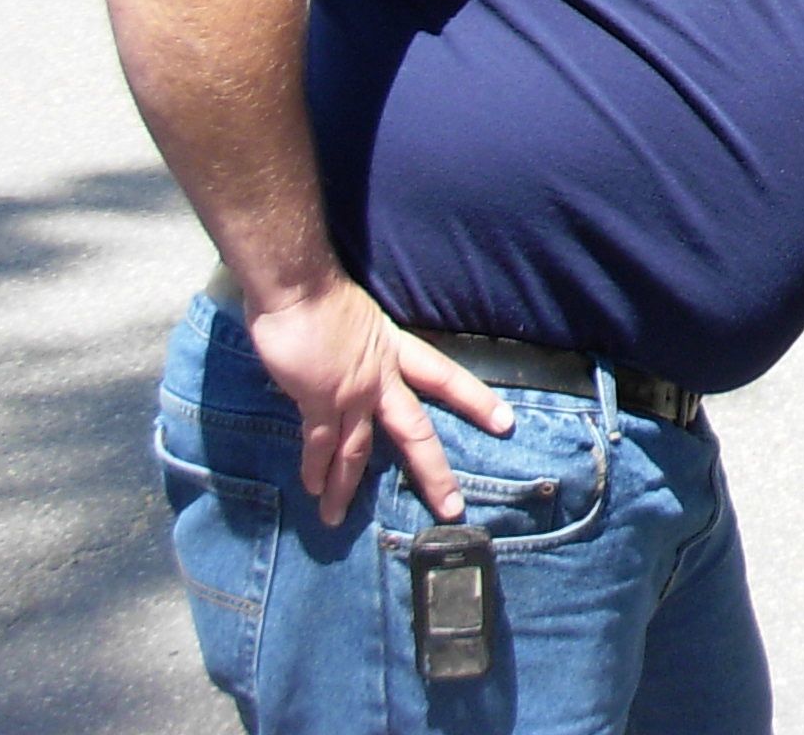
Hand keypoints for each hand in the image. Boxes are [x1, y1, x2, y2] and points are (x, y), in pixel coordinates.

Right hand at [241, 271, 513, 527]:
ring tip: (337, 519)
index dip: (475, 400)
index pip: (445, 377)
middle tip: (453, 507)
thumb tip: (350, 361)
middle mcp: (380, 376)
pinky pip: (320, 444)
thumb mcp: (360, 318)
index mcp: (394, 350)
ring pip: (358, 451)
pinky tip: (313, 490)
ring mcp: (351, 392)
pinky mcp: (319, 400)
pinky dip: (316, 469)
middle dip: (433, 471)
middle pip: (415, 430)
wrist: (298, 284)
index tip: (504, 422)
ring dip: (346, 488)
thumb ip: (361, 346)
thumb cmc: (323, 293)